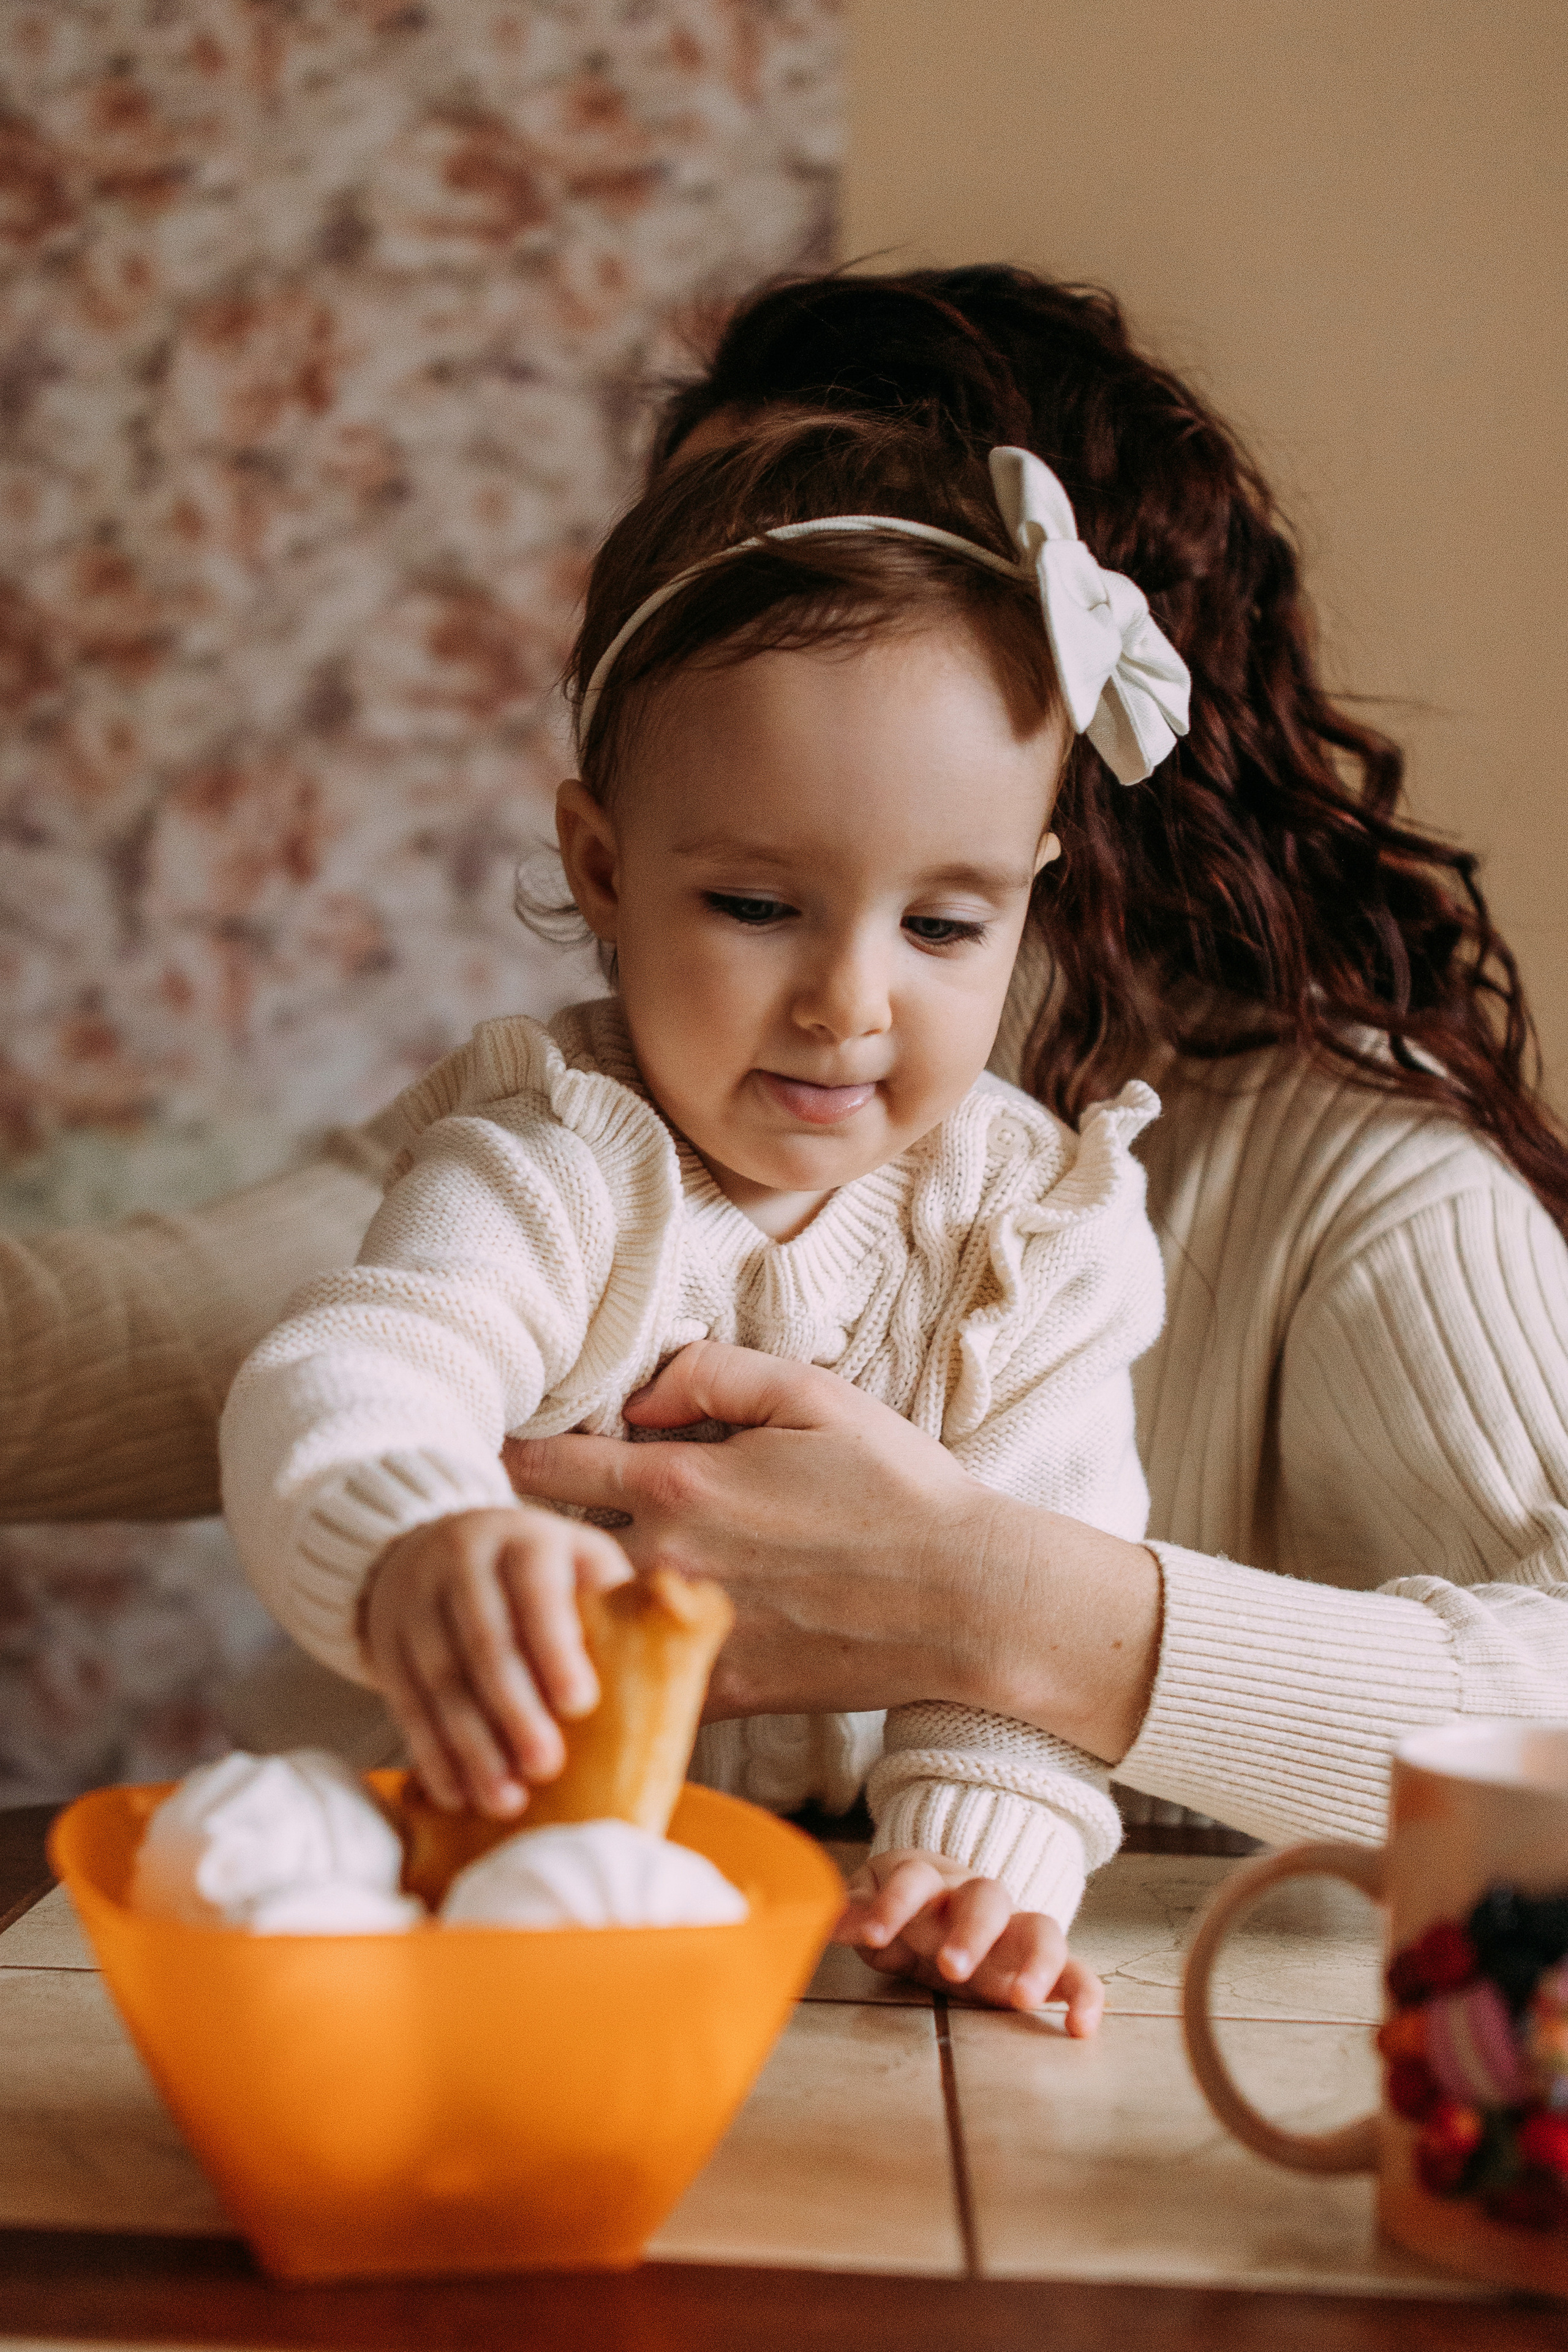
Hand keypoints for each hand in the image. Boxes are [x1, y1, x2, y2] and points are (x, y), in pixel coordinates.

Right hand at [361, 1506, 631, 1818]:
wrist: (433, 1540)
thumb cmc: (537, 1569)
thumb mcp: (579, 1559)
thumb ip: (618, 1597)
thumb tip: (683, 1642)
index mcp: (524, 1539)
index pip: (535, 1588)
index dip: (554, 1646)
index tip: (580, 1704)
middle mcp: (462, 1562)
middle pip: (483, 1640)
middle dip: (513, 1708)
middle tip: (546, 1765)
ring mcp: (415, 1602)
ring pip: (439, 1680)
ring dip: (471, 1746)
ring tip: (505, 1800)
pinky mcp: (385, 1645)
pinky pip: (405, 1704)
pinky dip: (432, 1754)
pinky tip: (457, 1795)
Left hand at [502, 1340, 1159, 1758]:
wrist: (967, 1599)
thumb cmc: (897, 1488)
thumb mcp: (813, 1395)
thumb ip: (713, 1374)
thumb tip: (639, 1392)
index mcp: (681, 1483)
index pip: (547, 1464)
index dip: (499, 1451)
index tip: (469, 1448)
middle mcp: (667, 1561)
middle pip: (546, 1549)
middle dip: (510, 1536)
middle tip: (475, 1528)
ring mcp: (689, 1633)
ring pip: (582, 1620)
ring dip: (555, 1604)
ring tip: (524, 1595)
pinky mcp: (722, 1691)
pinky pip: (639, 1679)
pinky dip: (614, 1665)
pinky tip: (599, 1657)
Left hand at [834, 1848, 1104, 2032]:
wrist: (942, 1899)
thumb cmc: (902, 1906)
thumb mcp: (869, 1905)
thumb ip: (852, 1913)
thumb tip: (819, 1921)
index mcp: (928, 1880)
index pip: (914, 1879)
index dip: (893, 1903)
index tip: (872, 1935)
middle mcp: (975, 1899)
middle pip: (986, 1896)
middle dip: (971, 1931)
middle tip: (951, 1967)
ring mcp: (1012, 1929)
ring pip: (1040, 1927)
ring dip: (1035, 1962)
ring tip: (1022, 2000)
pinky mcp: (1039, 1963)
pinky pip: (1076, 1971)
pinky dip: (1084, 1995)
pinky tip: (1081, 2029)